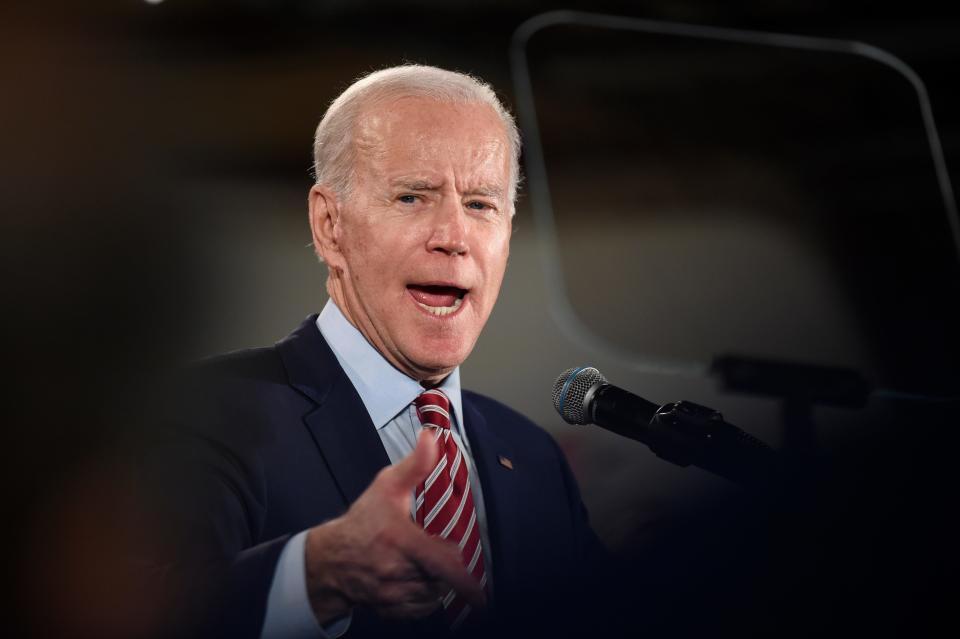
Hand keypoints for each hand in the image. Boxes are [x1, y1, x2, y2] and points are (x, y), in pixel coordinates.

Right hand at [304, 430, 485, 622]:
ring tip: (419, 562)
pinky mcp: (389, 610)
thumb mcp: (387, 486)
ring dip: (435, 581)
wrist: (330, 558)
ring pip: (434, 594)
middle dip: (443, 564)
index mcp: (400, 541)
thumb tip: (431, 438)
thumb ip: (415, 464)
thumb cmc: (362, 522)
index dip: (463, 580)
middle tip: (429, 548)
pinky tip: (414, 579)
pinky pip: (420, 609)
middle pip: (442, 576)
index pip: (440, 564)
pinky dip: (424, 598)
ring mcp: (391, 595)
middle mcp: (395, 572)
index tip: (481, 595)